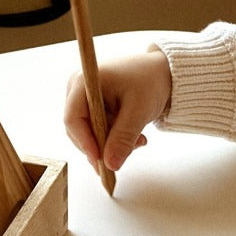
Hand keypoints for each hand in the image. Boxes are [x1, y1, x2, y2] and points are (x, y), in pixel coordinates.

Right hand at [63, 49, 172, 172]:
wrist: (162, 71)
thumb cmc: (150, 81)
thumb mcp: (139, 110)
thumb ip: (124, 138)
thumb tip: (111, 164)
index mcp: (84, 81)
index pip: (73, 118)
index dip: (84, 142)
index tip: (100, 160)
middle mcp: (78, 88)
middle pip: (78, 128)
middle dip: (102, 145)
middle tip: (128, 151)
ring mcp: (84, 97)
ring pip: (89, 132)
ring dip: (112, 143)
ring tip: (139, 140)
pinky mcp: (93, 106)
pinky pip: (97, 129)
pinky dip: (114, 136)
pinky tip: (135, 136)